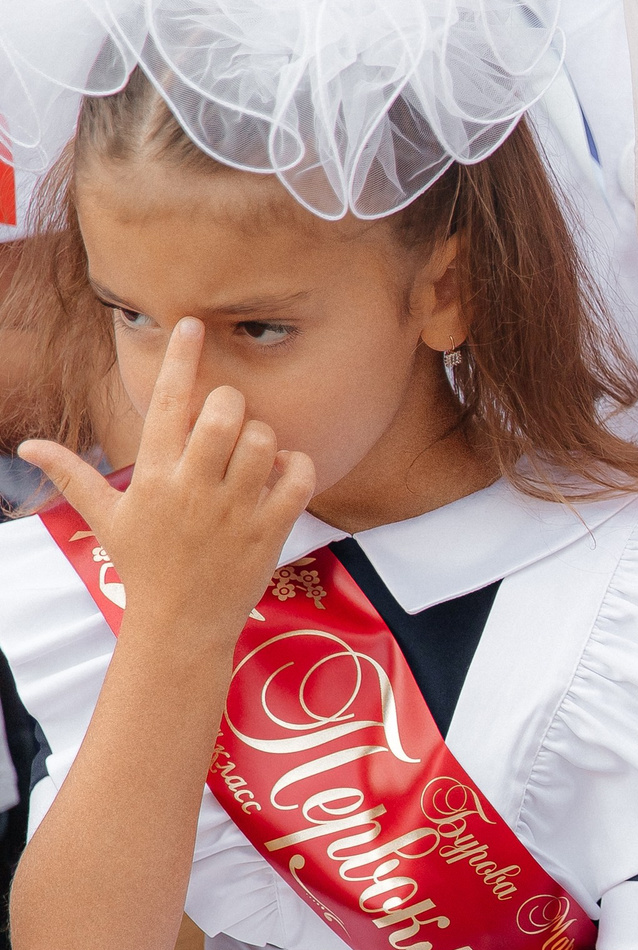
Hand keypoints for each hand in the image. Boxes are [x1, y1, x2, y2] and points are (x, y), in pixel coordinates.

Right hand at [19, 318, 311, 638]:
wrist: (182, 624)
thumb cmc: (144, 566)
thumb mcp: (105, 519)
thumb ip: (73, 476)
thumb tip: (28, 447)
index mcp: (154, 476)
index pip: (167, 404)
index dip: (181, 359)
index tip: (192, 325)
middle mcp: (195, 487)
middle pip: (224, 413)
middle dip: (231, 403)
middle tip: (228, 418)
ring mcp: (236, 508)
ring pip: (263, 440)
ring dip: (261, 437)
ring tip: (250, 455)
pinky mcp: (271, 529)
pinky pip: (298, 476)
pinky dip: (297, 465)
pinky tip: (281, 474)